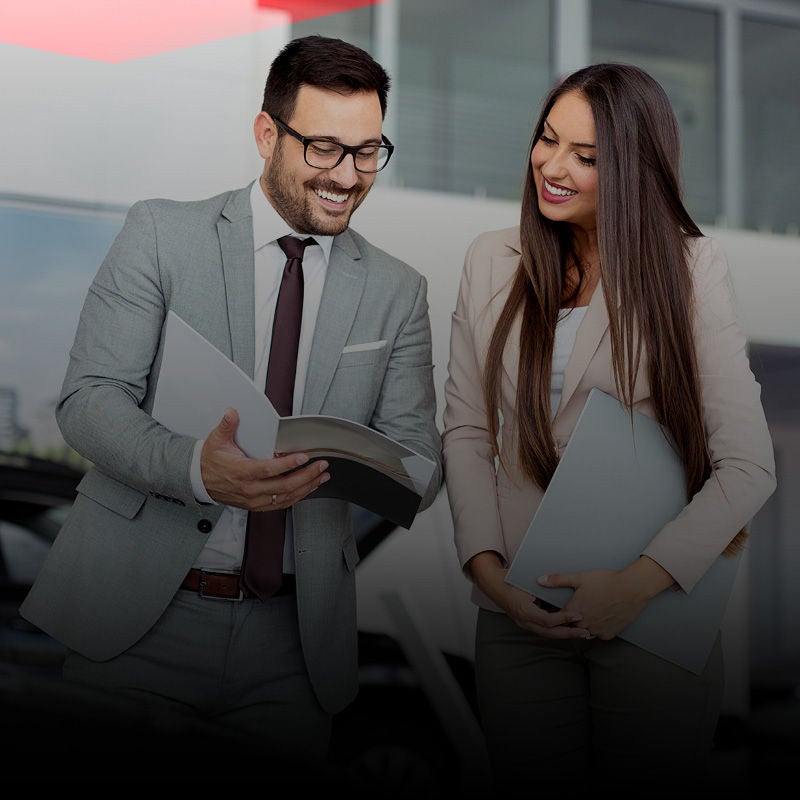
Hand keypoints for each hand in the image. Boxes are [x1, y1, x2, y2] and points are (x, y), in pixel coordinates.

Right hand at [200, 408, 329, 509]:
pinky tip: (308, 489)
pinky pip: (281, 504)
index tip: (303, 457)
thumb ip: (227, 425)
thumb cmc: (210, 461)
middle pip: (283, 486)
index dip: (288, 464)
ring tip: (321, 477)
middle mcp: (250, 489)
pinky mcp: (257, 505)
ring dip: (306, 487)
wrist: (199, 480)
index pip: (269, 469)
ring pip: (285, 497)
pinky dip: (297, 497)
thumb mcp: (216, 440)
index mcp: (242, 472)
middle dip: (306, 475)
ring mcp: (254, 499)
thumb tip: (232, 413)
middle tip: (321, 466)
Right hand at [468, 552, 588, 638]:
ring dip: (564, 633)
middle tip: (585, 632)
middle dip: (569, 633)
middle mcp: (524, 621)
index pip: (547, 620)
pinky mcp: (526, 622)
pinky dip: (556, 630)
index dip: (564, 619)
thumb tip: (562, 589)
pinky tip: (567, 628)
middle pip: (550, 633)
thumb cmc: (510, 580)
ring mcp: (524, 623)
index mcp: (524, 611)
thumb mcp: (527, 583)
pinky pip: (543, 629)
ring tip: (580, 633)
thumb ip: (543, 589)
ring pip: (547, 634)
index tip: (577, 615)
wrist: (494, 584)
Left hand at [538, 557, 674, 639]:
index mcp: (573, 611)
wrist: (632, 588)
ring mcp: (597, 631)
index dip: (557, 613)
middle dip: (570, 619)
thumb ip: (557, 580)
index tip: (559, 607)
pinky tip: (600, 616)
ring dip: (584, 624)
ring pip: (584, 631)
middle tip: (579, 607)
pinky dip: (598, 628)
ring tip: (590, 611)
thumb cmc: (606, 581)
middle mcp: (584, 624)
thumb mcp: (579, 577)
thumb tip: (539, 580)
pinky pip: (598, 634)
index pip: (558, 618)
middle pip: (571, 626)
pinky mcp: (609, 635)